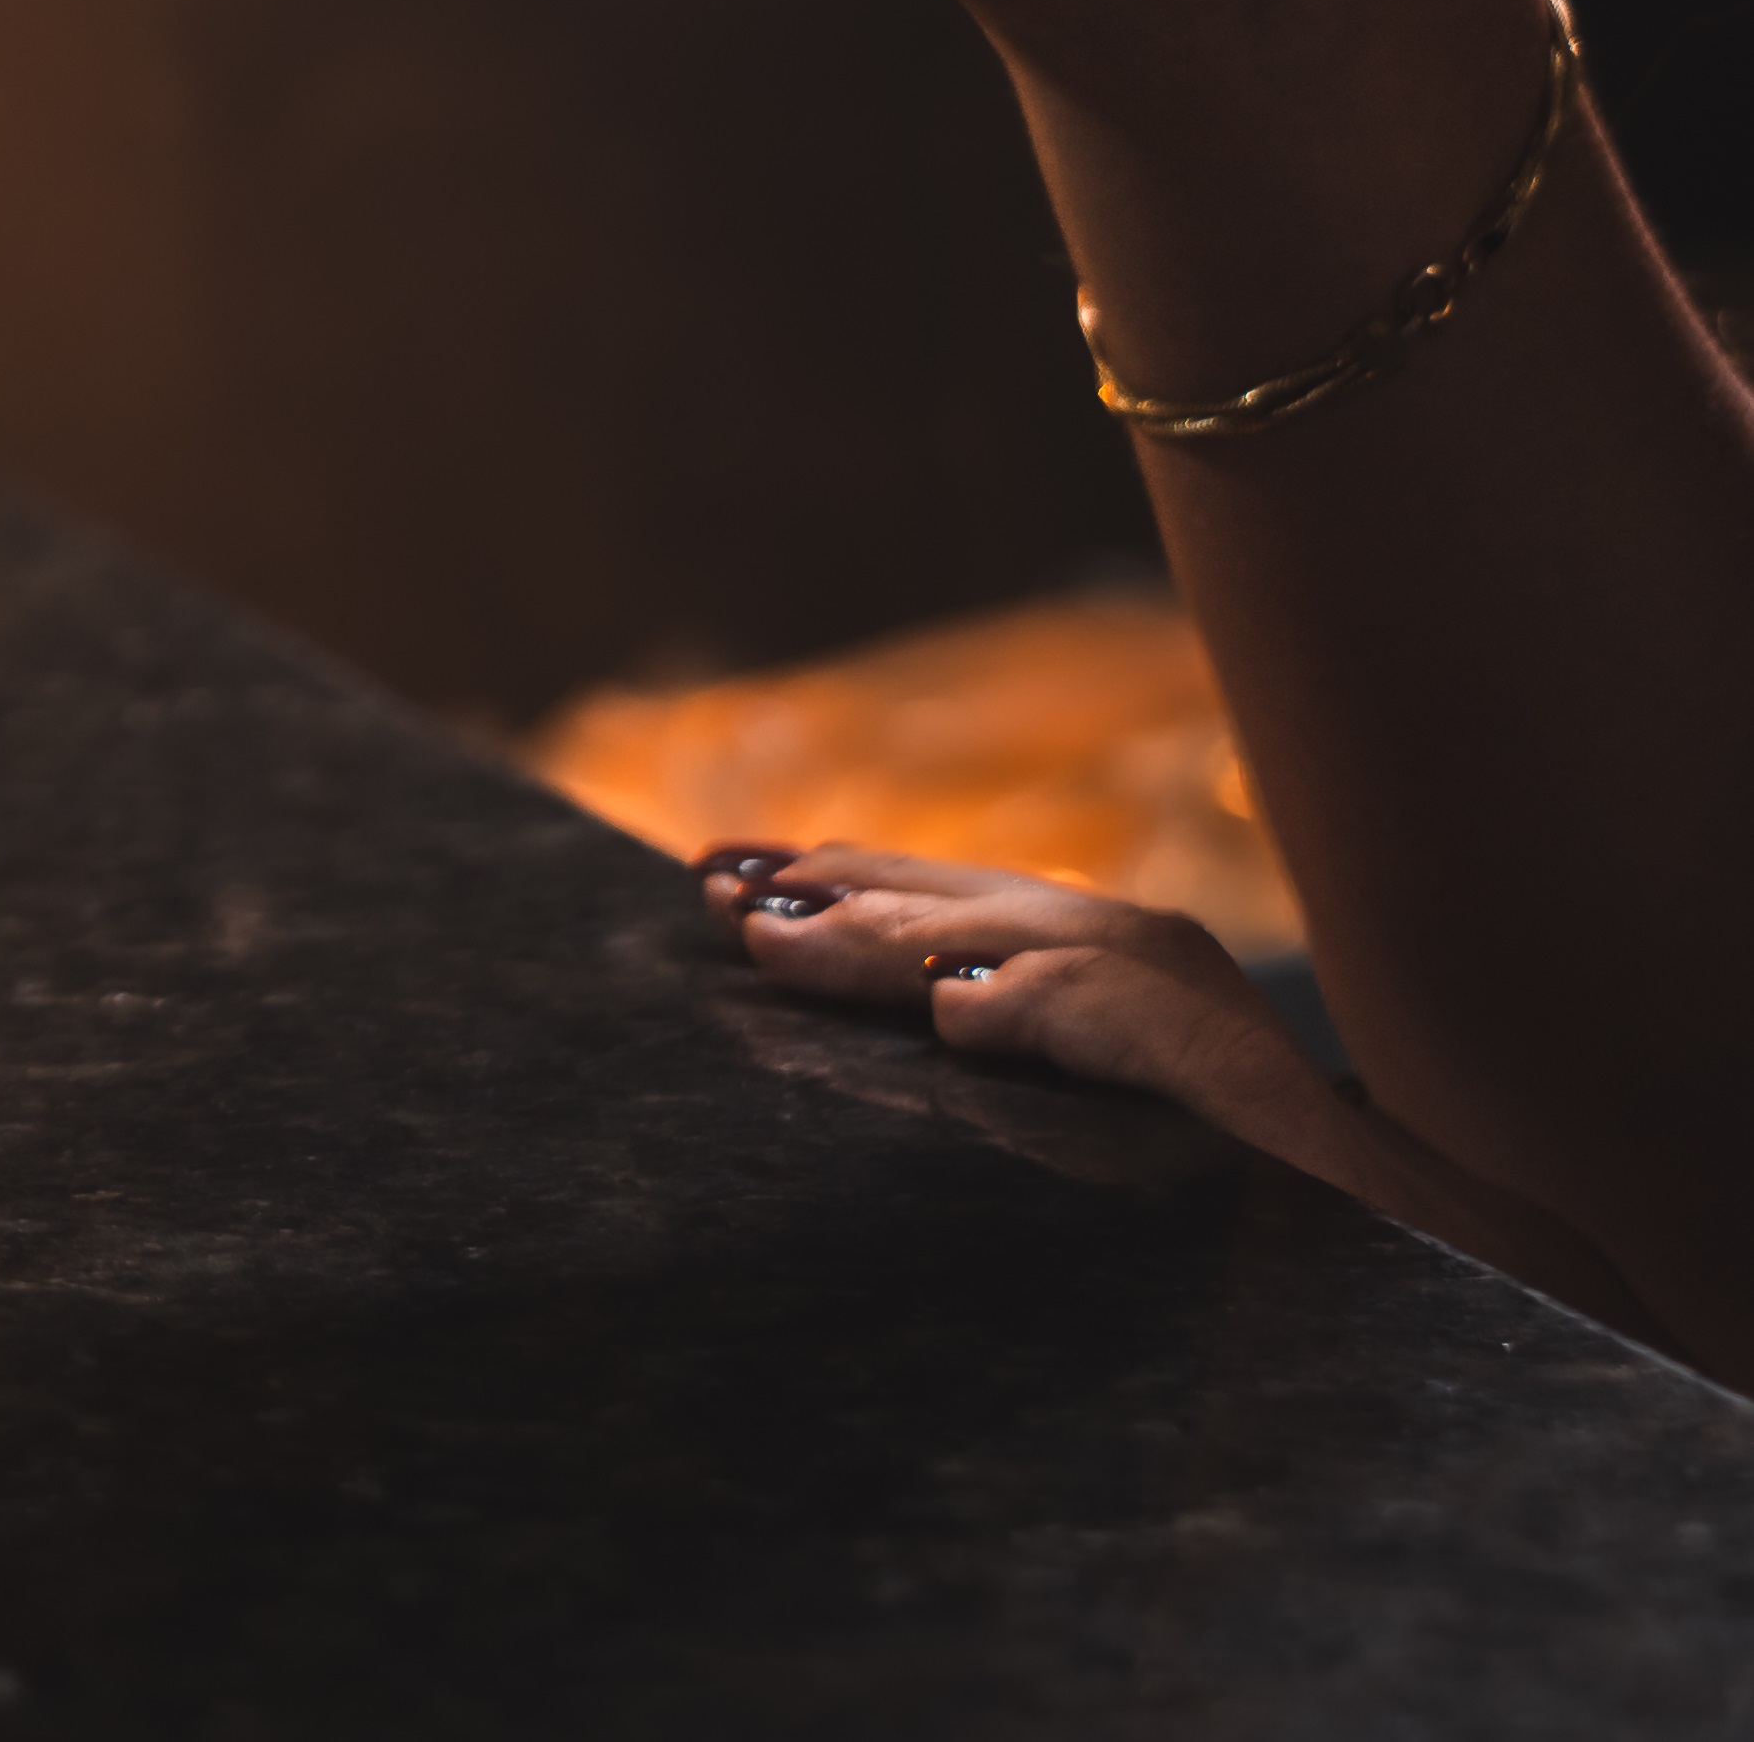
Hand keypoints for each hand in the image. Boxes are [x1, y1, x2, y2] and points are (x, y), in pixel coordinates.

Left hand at [689, 840, 1648, 1330]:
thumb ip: (1005, 1060)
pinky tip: (964, 1017)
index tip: (715, 875)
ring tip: (777, 940)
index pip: (952, 902)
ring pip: (1028, 942)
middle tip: (712, 889)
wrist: (1422, 1259)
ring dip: (898, 933)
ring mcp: (1199, 1010)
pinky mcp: (1240, 1074)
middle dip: (835, 891)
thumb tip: (893, 1028)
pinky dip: (1049, 1008)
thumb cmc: (1242, 1207)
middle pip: (970, 902)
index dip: (836, 882)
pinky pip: (1136, 1025)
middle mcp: (1147, 964)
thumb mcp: (1088, 1118)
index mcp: (1104, 971)